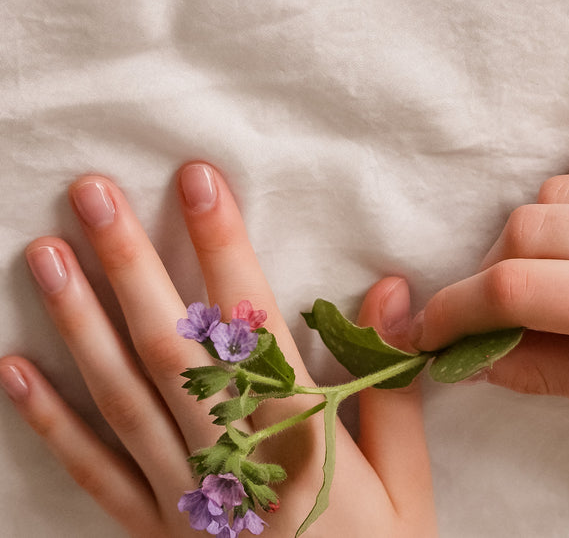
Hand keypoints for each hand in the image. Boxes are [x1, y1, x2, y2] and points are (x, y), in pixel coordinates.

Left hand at [1, 164, 435, 536]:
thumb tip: (388, 292)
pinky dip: (52, 422)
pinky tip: (15, 369)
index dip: (226, 249)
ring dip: (81, 322)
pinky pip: (95, 473)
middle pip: (171, 349)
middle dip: (130, 264)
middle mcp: (232, 461)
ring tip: (46, 255)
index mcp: (302, 441)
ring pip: (122, 398)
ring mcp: (185, 499)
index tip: (200, 183)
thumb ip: (392, 386)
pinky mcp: (157, 532)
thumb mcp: (411, 484)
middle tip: (93, 193)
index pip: (255, 324)